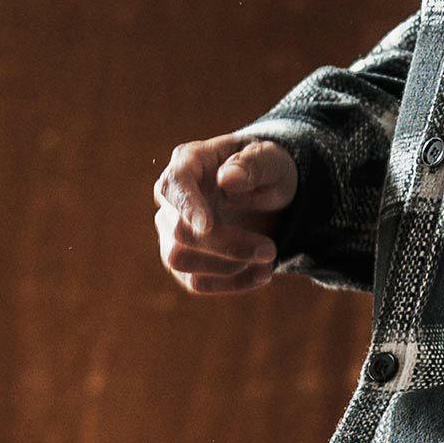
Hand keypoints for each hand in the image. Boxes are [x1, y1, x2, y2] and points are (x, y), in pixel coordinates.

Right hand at [153, 135, 297, 295]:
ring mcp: (172, 230)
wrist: (271, 196)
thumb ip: (253, 164)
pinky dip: (230, 283)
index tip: (207, 226)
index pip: (175, 185)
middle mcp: (172, 197)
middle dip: (227, 245)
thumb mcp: (272, 159)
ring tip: (268, 259)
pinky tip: (261, 274)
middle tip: (270, 250)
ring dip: (228, 266)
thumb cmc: (267, 169)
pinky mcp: (184, 259)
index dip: (187, 206)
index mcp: (190, 161)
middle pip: (180, 230)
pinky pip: (195, 281)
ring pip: (179, 260)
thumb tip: (227, 178)